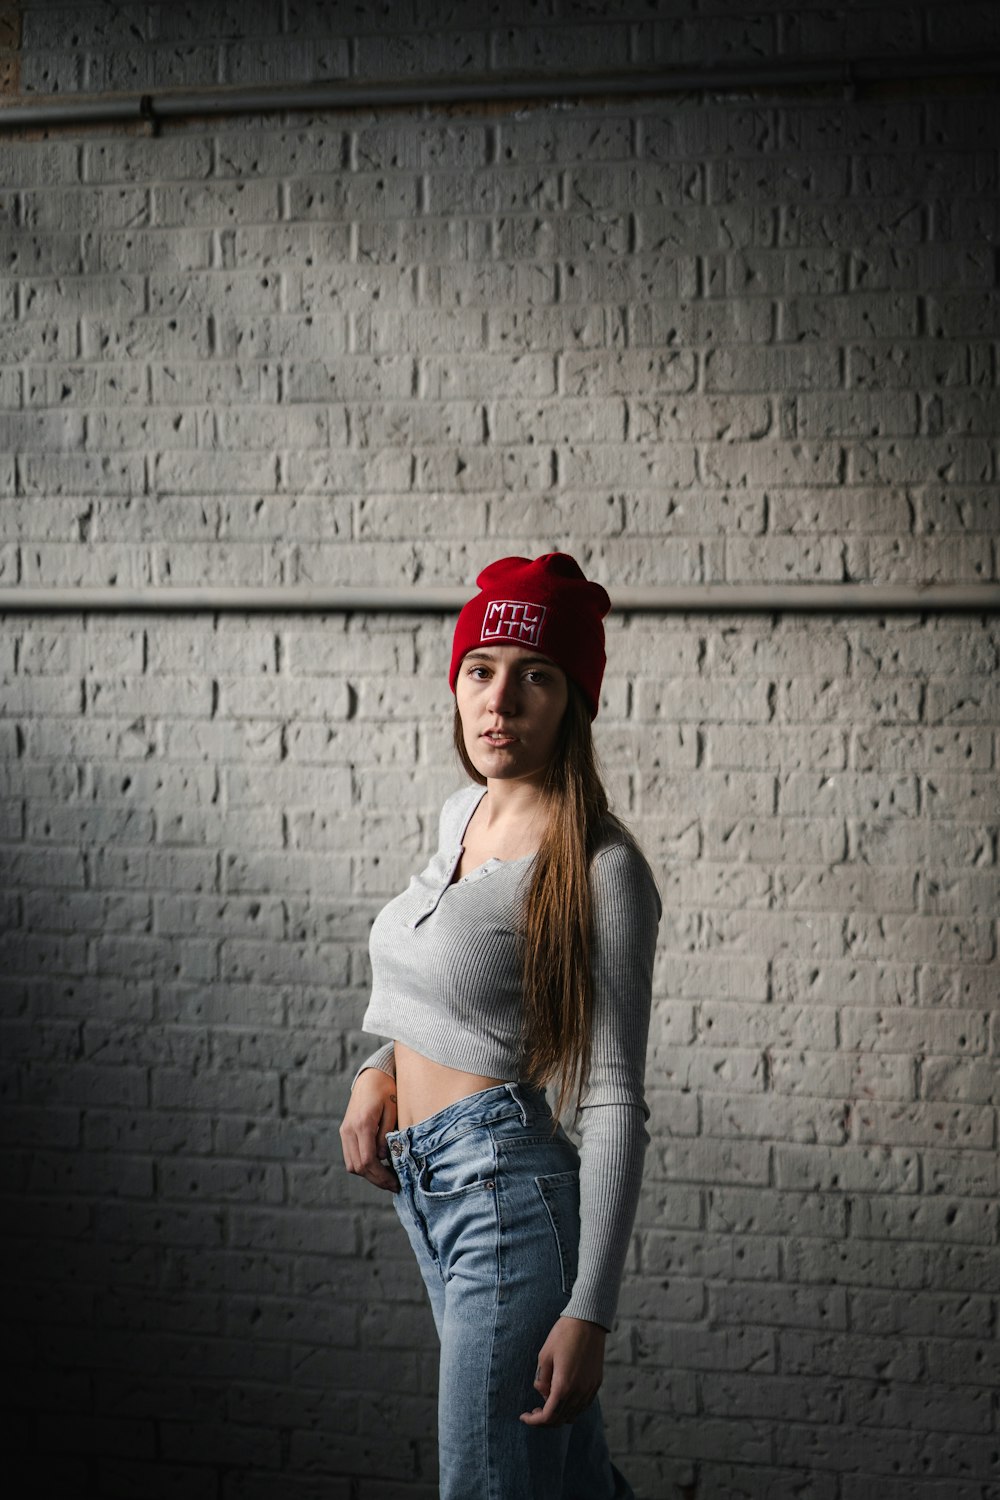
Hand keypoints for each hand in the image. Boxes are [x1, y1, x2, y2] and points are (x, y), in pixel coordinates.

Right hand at [339, 1067, 398, 1192]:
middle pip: (358, 1167)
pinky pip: (350, 1156)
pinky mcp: (344, 1131)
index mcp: (363, 1124)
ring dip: (368, 1175)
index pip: (368, 1160)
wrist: (371, 1076)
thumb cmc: (387, 1090)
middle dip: (376, 1180)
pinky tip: (378, 1165)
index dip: (382, 1176)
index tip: (396, 1182)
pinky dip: (362, 1165)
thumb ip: (388, 1135)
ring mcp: (344, 1131)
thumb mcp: (393, 1110)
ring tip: (387, 1176)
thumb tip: (384, 1158)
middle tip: (394, 1184)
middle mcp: (349, 1130)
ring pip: (351, 1165)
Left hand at [519, 1316, 606, 1426]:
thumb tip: (544, 1395)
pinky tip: (562, 1397)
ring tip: (546, 1403)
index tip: (524, 1416)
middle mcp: (579, 1393)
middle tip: (533, 1411)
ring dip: (558, 1414)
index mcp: (563, 1386)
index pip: (548, 1416)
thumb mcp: (544, 1356)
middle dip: (544, 1420)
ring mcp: (589, 1389)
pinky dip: (570, 1408)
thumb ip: (541, 1380)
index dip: (534, 1421)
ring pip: (572, 1415)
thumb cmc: (563, 1335)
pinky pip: (582, 1406)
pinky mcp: (595, 1384)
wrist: (588, 1321)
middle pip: (560, 1419)